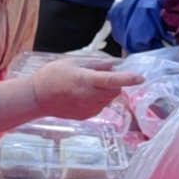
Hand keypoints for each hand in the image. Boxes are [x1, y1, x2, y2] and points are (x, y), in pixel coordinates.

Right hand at [26, 58, 145, 119]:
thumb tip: (113, 64)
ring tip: (88, 86)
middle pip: (115, 91)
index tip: (140, 78)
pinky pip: (101, 107)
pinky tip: (84, 96)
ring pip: (109, 99)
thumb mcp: (73, 63)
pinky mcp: (87, 116)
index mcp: (86, 80)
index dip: (127, 79)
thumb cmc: (53, 75)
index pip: (112, 80)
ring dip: (106, 92)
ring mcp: (88, 108)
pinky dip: (99, 100)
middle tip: (100, 77)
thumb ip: (96, 64)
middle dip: (114, 84)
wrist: (38, 98)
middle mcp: (89, 96)